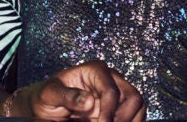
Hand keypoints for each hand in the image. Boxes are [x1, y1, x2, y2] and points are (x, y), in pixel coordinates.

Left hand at [20, 61, 144, 121]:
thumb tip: (89, 100)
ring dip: (127, 121)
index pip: (111, 91)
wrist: (49, 106)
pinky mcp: (120, 106)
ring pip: (138, 107)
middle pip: (133, 97)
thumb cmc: (48, 96)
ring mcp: (117, 92)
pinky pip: (134, 116)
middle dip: (122, 118)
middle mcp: (110, 78)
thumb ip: (66, 95)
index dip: (109, 112)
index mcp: (94, 70)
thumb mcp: (49, 94)